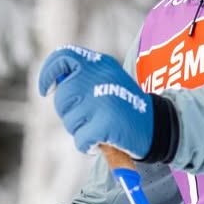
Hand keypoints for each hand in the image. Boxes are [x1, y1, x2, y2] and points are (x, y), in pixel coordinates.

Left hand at [38, 46, 154, 159]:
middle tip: (88, 118)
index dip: (48, 74)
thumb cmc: (125, 106)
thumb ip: (83, 76)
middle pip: (63, 96)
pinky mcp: (106, 124)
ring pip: (70, 121)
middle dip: (69, 112)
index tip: (46, 90)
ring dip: (80, 130)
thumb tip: (54, 82)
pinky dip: (88, 146)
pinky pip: (80, 140)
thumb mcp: (108, 80)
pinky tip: (101, 141)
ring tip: (100, 127)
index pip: (63, 57)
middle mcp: (100, 78)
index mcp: (101, 64)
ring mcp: (103, 101)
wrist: (157, 126)